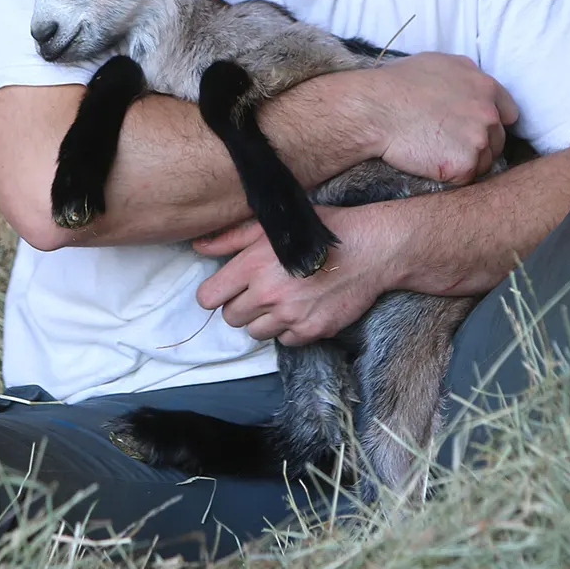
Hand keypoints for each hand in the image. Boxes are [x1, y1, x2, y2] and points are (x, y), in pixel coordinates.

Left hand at [192, 206, 398, 345]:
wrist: (371, 249)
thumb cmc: (322, 231)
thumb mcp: (274, 227)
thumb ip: (232, 238)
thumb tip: (198, 246)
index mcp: (253, 264)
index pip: (209, 298)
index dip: (216, 294)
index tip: (228, 289)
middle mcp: (268, 293)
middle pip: (231, 318)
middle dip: (241, 306)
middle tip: (261, 291)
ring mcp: (290, 315)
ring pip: (255, 333)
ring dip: (264, 320)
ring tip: (283, 299)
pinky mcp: (311, 331)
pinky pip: (284, 342)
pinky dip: (289, 329)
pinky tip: (303, 308)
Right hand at [358, 53, 519, 184]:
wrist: (376, 110)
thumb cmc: (397, 84)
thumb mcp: (438, 63)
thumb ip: (464, 75)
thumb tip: (470, 83)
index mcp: (485, 86)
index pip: (508, 113)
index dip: (492, 123)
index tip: (477, 130)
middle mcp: (488, 112)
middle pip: (497, 140)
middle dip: (479, 144)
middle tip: (451, 145)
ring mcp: (479, 139)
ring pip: (484, 161)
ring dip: (467, 162)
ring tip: (437, 154)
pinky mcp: (465, 164)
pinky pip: (465, 178)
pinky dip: (451, 175)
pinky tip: (431, 163)